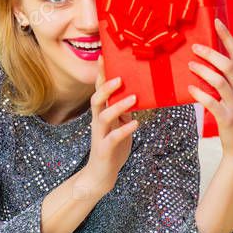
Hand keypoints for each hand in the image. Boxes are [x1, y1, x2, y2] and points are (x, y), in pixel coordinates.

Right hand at [83, 53, 139, 192]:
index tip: (104, 57)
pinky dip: (124, 130)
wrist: (100, 176)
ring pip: (103, 116)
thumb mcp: (119, 125)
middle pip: (96, 99)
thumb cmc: (112, 148)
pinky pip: (113, 138)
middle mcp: (97, 122)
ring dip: (117, 106)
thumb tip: (136, 94)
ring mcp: (99, 136)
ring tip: (133, 99)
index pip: (99, 90)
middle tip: (119, 78)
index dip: (101, 74)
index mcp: (101, 114)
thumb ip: (124, 111)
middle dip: (106, 87)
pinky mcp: (104, 150)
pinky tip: (135, 124)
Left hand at [186, 18, 232, 164]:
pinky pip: (211, 102)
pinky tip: (190, 89)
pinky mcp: (228, 119)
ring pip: (219, 81)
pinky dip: (200, 94)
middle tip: (194, 48)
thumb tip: (214, 61)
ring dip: (202, 71)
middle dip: (210, 53)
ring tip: (190, 66)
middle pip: (227, 64)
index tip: (216, 22)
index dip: (227, 36)